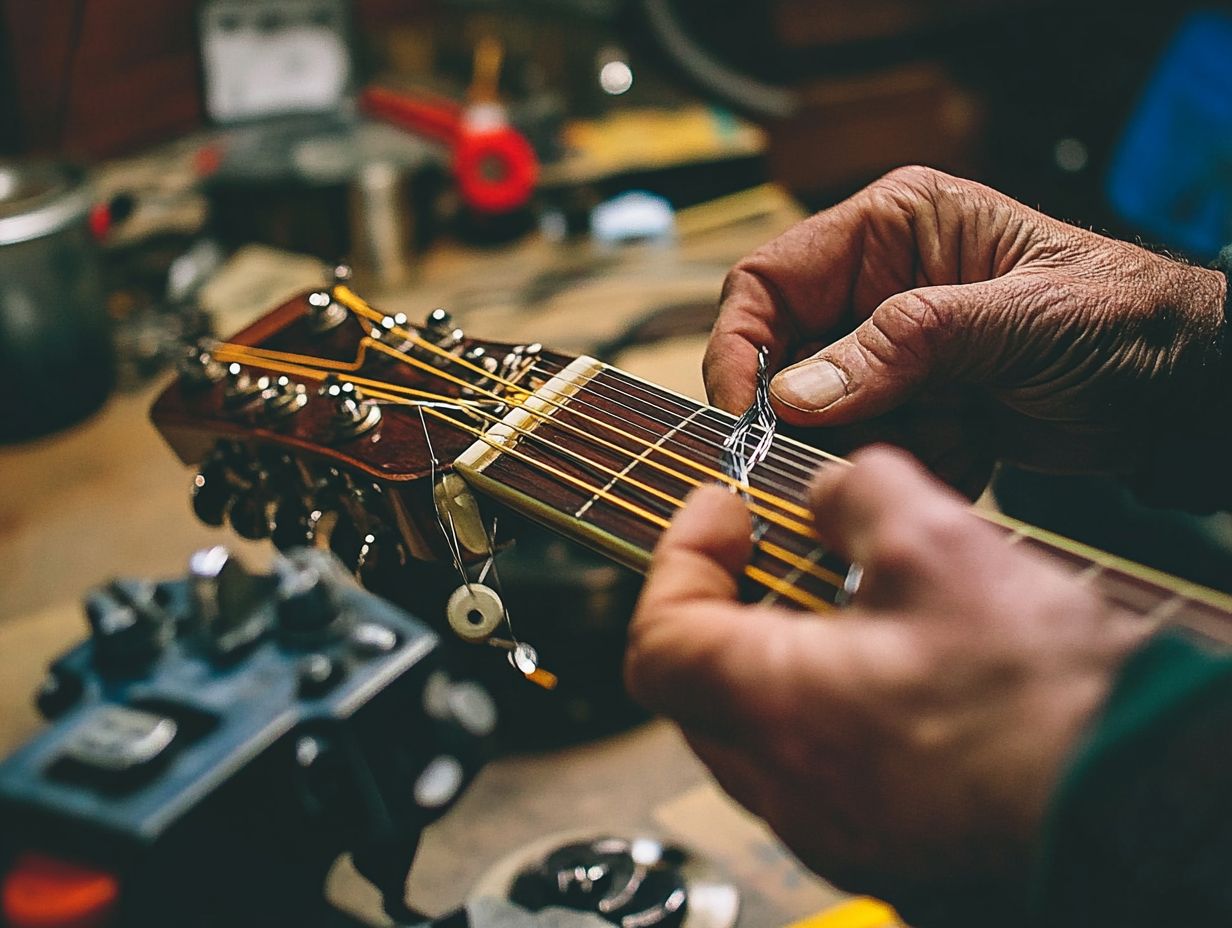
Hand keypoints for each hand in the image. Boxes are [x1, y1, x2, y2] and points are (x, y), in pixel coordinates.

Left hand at [624, 446, 1151, 922]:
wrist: (1146, 808)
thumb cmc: (1046, 704)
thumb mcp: (942, 548)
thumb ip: (860, 497)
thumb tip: (832, 493)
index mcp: (775, 711)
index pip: (659, 639)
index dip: (677, 560)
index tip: (721, 514)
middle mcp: (790, 791)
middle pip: (702, 690)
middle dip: (726, 606)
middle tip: (771, 552)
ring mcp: (838, 834)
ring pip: (764, 735)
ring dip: (783, 660)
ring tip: (847, 604)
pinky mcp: (890, 853)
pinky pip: (825, 775)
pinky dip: (832, 714)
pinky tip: (899, 675)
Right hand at [705, 167, 1227, 496]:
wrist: (1186, 394)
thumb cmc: (1123, 321)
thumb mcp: (1016, 322)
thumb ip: (903, 346)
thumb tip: (794, 392)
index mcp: (893, 227)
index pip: (768, 281)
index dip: (741, 347)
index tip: (747, 416)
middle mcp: (877, 284)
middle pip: (785, 358)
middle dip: (817, 414)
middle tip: (857, 447)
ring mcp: (892, 351)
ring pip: (822, 416)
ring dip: (878, 442)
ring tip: (955, 433)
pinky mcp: (912, 405)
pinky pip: (867, 448)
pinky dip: (912, 461)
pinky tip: (974, 445)